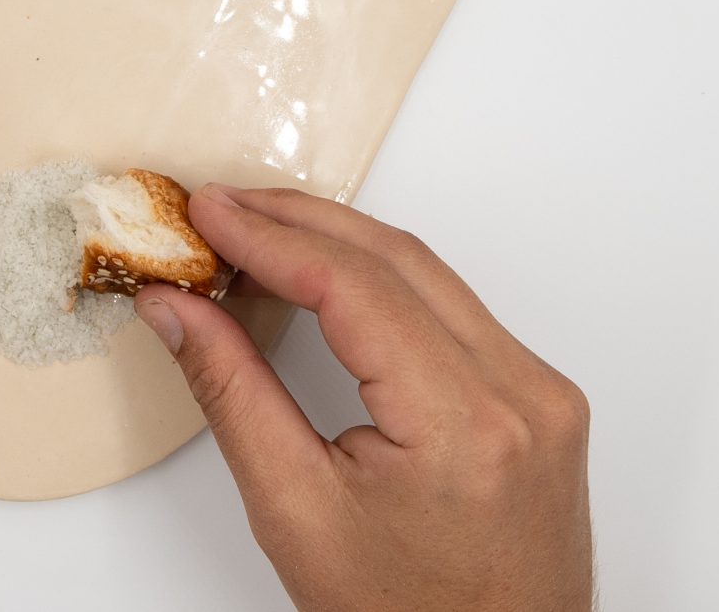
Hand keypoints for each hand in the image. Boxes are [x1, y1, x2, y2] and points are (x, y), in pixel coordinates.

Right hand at [133, 186, 591, 611]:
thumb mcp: (295, 511)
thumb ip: (231, 392)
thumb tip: (177, 306)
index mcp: (465, 426)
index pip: (356, 286)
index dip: (270, 237)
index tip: (205, 211)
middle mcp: (523, 395)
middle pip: (397, 260)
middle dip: (298, 221)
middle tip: (218, 207)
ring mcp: (542, 394)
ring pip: (429, 274)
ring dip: (338, 243)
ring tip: (256, 232)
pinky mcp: (540, 400)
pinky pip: (454, 308)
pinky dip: (381, 281)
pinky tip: (324, 276)